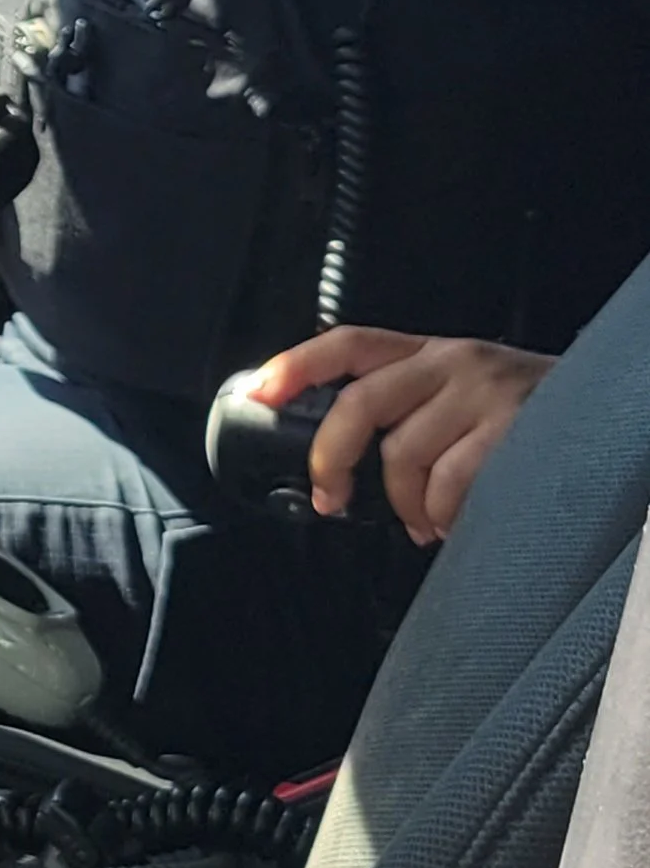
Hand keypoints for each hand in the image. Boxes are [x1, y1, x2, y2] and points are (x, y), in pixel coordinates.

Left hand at [244, 327, 555, 546]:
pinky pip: (450, 482)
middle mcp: (452, 361)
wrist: (607, 416)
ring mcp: (483, 392)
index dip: (297, 365)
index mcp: (429, 352)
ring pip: (404, 455)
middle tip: (331, 496)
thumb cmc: (523, 419)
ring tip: (422, 522)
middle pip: (361, 403)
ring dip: (404, 505)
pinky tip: (450, 524)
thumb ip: (406, 410)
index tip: (258, 391)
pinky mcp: (513, 427)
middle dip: (332, 459)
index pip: (349, 343)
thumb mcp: (460, 397)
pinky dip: (441, 516)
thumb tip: (339, 464)